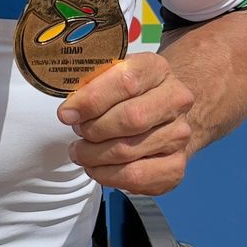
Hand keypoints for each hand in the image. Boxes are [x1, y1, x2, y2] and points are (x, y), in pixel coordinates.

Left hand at [57, 54, 194, 194]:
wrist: (162, 113)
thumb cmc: (128, 94)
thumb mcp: (111, 76)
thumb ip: (91, 85)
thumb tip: (70, 110)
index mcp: (157, 69)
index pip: (126, 82)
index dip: (92, 100)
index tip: (67, 113)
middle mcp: (176, 100)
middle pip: (130, 118)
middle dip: (93, 130)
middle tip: (77, 132)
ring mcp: (180, 134)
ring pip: (129, 151)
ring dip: (94, 155)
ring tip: (81, 151)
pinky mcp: (176, 165)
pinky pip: (136, 177)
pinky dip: (108, 176)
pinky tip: (97, 167)